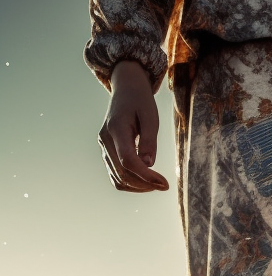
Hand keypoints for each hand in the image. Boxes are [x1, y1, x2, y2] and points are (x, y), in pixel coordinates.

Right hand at [98, 60, 168, 192]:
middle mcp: (105, 140)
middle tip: (164, 185)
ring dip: (138, 187)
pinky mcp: (106, 152)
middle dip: (144, 184)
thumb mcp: (150, 116)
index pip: (128, 160)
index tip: (164, 184)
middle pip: (122, 174)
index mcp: (116, 128)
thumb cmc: (140, 100)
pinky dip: (131, 183)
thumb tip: (149, 164)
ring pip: (118, 179)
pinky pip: (116, 175)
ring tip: (156, 183)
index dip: (146, 176)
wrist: (126, 89)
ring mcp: (103, 147)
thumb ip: (149, 140)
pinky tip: (146, 180)